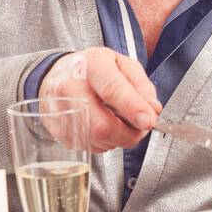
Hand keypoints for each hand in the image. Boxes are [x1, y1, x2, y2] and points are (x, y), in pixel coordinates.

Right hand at [39, 48, 161, 153]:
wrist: (59, 74)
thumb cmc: (92, 69)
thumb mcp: (123, 65)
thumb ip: (142, 86)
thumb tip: (152, 110)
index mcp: (91, 65)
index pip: (112, 90)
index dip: (132, 108)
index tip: (148, 120)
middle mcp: (70, 88)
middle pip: (103, 125)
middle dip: (131, 133)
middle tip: (141, 126)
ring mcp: (62, 112)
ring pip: (99, 140)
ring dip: (120, 138)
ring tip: (121, 121)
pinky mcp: (61, 132)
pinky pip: (92, 147)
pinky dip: (107, 141)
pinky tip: (106, 125)